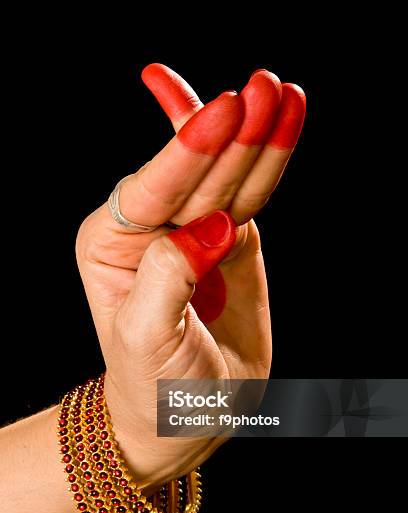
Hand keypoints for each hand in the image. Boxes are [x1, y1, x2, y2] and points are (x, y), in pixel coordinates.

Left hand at [76, 64, 305, 488]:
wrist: (184, 413)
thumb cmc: (155, 384)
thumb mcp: (149, 340)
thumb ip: (170, 278)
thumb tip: (214, 226)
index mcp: (113, 243)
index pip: (153, 189)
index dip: (189, 151)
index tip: (227, 111)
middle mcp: (150, 228)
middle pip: (196, 175)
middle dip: (231, 134)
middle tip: (266, 88)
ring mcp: (194, 230)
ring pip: (230, 178)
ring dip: (258, 137)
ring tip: (283, 94)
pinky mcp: (230, 239)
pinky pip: (251, 196)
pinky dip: (269, 163)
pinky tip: (281, 121)